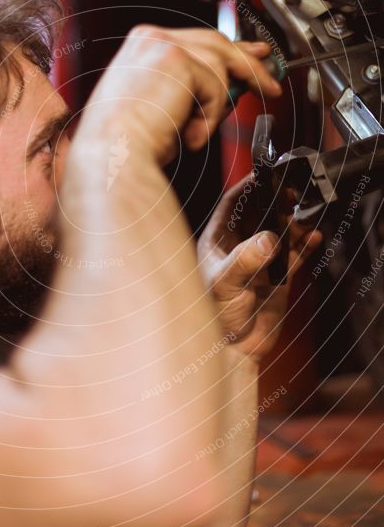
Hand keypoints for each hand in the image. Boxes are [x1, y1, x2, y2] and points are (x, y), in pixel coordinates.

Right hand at [76, 27, 281, 164]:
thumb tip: (229, 84)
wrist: (112, 156)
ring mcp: (162, 45)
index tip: (251, 56)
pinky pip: (216, 87)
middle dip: (247, 62)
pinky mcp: (177, 60)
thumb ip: (190, 88)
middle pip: (215, 43)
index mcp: (141, 47)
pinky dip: (208, 117)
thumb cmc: (126, 145)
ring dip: (215, 107)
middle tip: (268, 82)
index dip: (228, 51)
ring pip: (220, 67)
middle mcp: (149, 38)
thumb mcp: (163, 107)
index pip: (196, 41)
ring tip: (193, 133)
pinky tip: (187, 134)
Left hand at [197, 176, 321, 362]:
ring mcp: (258, 262)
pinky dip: (305, 245)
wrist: (232, 351)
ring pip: (280, 232)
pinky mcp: (277, 278)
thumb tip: (268, 239)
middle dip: (277, 202)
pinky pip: (294, 255)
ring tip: (306, 218)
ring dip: (294, 223)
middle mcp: (237, 248)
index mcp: (216, 242)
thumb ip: (246, 260)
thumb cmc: (213, 317)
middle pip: (260, 214)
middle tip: (294, 194)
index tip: (265, 174)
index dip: (247, 187)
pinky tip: (314, 238)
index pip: (231, 204)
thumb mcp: (225, 283)